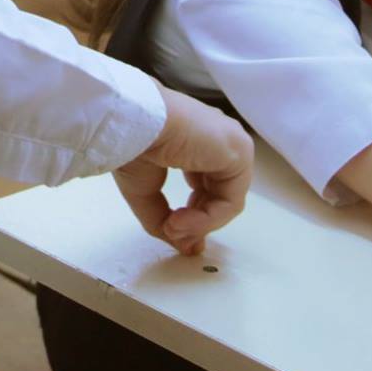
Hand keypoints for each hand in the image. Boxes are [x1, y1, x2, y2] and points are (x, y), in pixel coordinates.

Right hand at [110, 86, 252, 256]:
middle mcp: (218, 141)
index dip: (194, 213)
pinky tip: (179, 221)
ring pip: (227, 200)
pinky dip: (207, 219)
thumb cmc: (133, 145)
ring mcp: (232, 145)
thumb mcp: (145, 192)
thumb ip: (165, 220)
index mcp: (197, 141)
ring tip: (172, 228)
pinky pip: (231, 200)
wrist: (131, 122)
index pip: (207, 184)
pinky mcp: (240, 152)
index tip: (172, 232)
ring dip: (199, 223)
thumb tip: (186, 248)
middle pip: (219, 194)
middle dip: (197, 220)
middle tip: (172, 233)